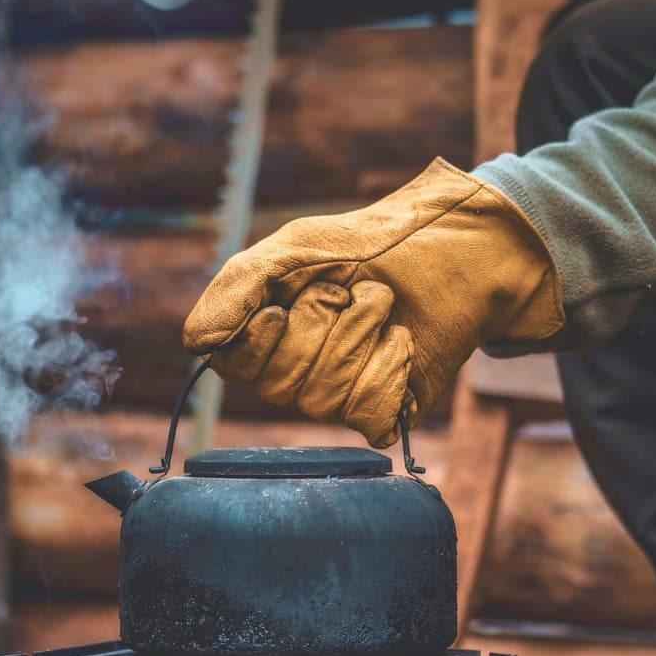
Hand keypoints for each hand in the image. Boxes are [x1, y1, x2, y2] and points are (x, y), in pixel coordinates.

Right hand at [183, 158, 563, 447]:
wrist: (458, 248)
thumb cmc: (376, 242)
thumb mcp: (299, 246)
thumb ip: (241, 285)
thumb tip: (197, 343)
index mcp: (265, 332)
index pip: (231, 364)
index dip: (257, 339)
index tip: (283, 303)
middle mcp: (295, 372)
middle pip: (280, 384)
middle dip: (320, 325)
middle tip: (347, 290)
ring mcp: (340, 395)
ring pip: (325, 398)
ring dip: (358, 337)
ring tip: (382, 306)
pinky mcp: (385, 410)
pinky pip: (368, 413)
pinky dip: (388, 369)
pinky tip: (402, 341)